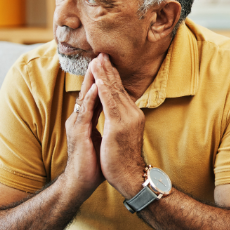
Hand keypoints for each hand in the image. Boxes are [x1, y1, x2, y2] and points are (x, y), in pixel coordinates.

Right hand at [64, 64, 104, 196]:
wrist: (81, 183)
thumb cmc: (93, 163)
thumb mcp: (102, 140)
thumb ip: (106, 127)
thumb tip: (116, 121)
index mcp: (86, 119)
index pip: (95, 94)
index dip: (102, 79)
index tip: (109, 63)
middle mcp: (80, 119)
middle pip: (89, 90)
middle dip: (96, 72)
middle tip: (102, 53)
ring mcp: (78, 125)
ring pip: (86, 97)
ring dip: (92, 79)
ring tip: (97, 62)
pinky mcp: (78, 133)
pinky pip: (85, 112)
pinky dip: (91, 98)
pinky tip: (95, 87)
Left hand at [90, 53, 146, 197]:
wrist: (130, 177)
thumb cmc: (123, 160)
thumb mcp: (121, 136)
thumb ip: (119, 122)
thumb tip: (114, 114)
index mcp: (130, 116)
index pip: (119, 92)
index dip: (111, 77)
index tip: (105, 63)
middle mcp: (131, 114)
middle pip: (117, 88)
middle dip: (108, 70)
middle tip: (101, 53)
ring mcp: (127, 119)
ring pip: (114, 91)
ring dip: (105, 74)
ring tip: (98, 60)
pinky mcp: (119, 125)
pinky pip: (109, 103)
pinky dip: (103, 89)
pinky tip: (98, 79)